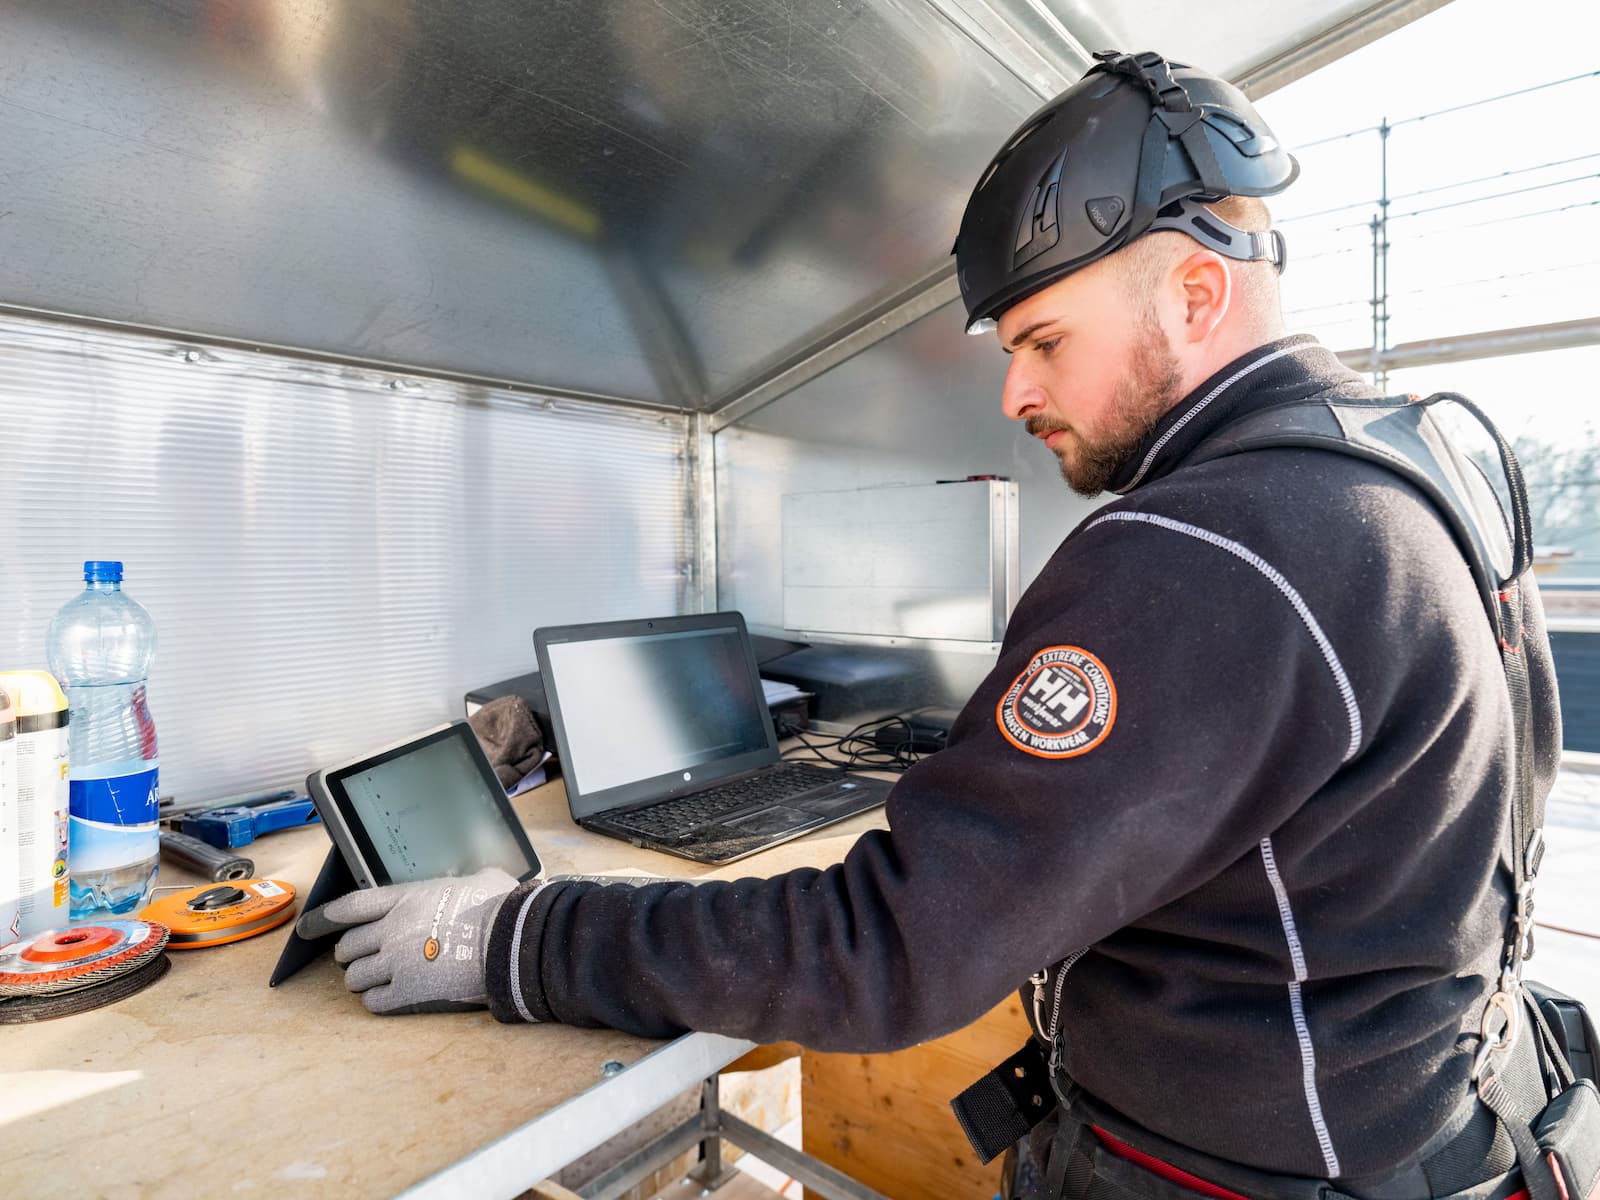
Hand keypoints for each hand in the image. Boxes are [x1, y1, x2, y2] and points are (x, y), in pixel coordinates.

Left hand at [296, 868, 519, 1014]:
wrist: (511, 943)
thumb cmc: (500, 907)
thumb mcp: (481, 878)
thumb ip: (466, 879)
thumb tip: (484, 878)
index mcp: (403, 899)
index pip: (348, 907)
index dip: (322, 918)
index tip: (308, 927)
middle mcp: (391, 931)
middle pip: (347, 948)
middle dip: (352, 954)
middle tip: (365, 958)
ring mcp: (396, 965)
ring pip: (355, 978)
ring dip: (362, 980)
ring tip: (377, 980)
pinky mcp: (408, 994)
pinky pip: (374, 1003)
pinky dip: (377, 1001)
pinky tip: (389, 998)